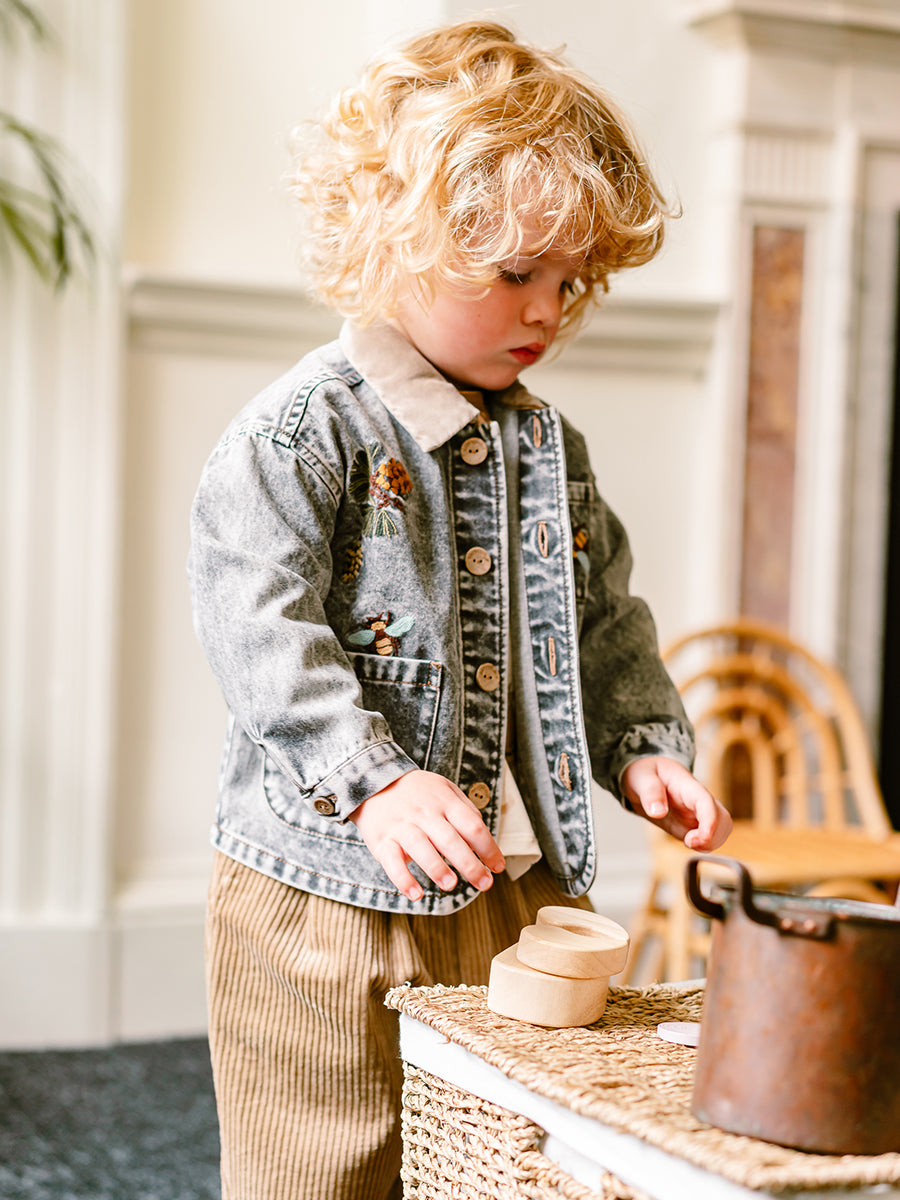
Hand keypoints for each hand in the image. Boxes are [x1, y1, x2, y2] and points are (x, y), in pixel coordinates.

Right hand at [349, 769, 505, 901]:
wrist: (372, 782)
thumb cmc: (417, 792)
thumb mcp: (445, 789)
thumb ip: (465, 810)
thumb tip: (485, 837)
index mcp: (445, 802)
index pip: (472, 826)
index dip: (489, 848)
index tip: (498, 866)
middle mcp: (425, 814)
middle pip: (451, 840)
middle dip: (470, 865)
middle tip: (484, 883)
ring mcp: (402, 827)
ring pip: (422, 849)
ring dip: (438, 869)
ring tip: (451, 885)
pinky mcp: (382, 842)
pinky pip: (392, 863)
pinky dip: (403, 880)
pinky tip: (416, 894)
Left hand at [622, 756, 731, 850]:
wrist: (646, 777)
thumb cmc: (646, 772)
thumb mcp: (641, 776)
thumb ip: (650, 792)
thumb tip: (658, 812)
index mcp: (687, 786)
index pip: (706, 802)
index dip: (710, 821)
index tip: (701, 838)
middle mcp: (698, 800)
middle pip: (722, 818)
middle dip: (713, 836)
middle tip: (689, 842)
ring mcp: (698, 813)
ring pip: (722, 829)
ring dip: (712, 842)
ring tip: (688, 843)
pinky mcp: (694, 825)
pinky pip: (711, 837)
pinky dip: (706, 845)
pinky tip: (689, 843)